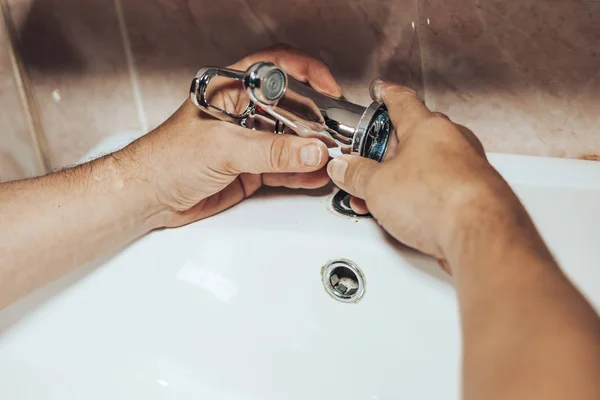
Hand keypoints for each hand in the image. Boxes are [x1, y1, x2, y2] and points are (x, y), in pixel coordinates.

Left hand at [118, 45, 341, 227]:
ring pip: (290, 141)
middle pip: (290, 106)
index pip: (276, 68)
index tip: (328, 90)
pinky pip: (283, 167)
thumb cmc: (164, 160)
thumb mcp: (222, 148)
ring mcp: (248, 141)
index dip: (306, 72)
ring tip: (328, 158)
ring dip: (310, 150)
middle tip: (333, 133)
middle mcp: (243, 112)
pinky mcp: (250, 168)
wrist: (148, 197)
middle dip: (315, 119)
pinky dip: (301, 172)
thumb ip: (270, 151)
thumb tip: (309, 150)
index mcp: (230, 90)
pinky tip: (313, 175)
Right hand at [326, 81, 527, 267]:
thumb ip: (356, 174)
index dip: (386, 94)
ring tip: (379, 198)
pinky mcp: (475, 193)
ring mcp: (467, 167)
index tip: (380, 90)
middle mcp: (452, 141)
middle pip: (413, 135)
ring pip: (426, 164)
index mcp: (427, 127)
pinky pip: (440, 185)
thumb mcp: (377, 186)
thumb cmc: (438, 200)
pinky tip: (405, 213)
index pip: (402, 100)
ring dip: (400, 178)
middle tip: (368, 161)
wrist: (479, 235)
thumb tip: (344, 167)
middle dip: (387, 149)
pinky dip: (419, 195)